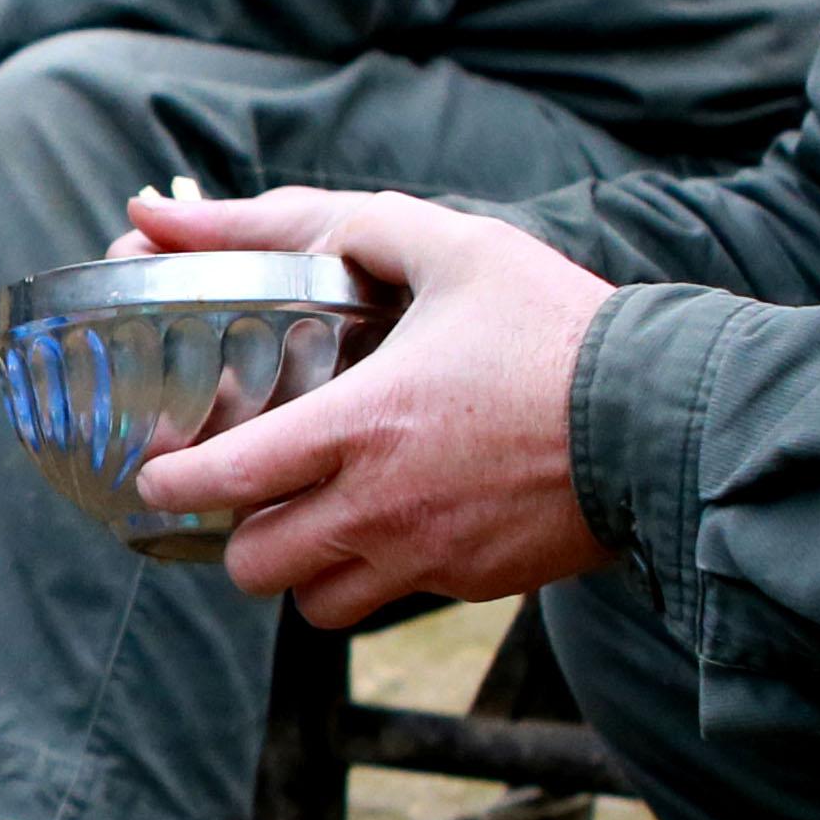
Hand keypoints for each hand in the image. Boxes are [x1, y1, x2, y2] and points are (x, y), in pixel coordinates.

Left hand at [124, 184, 616, 621]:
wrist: (664, 416)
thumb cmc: (555, 327)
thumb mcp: (448, 247)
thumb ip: (320, 225)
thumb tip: (182, 212)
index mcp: (363, 425)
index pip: (227, 482)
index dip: (172, 484)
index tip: (154, 470)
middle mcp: (383, 506)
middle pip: (255, 567)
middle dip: (232, 538)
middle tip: (242, 497)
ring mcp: (429, 556)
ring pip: (316, 606)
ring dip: (301, 570)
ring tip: (314, 518)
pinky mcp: (474, 583)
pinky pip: (393, 599)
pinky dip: (373, 574)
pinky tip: (394, 520)